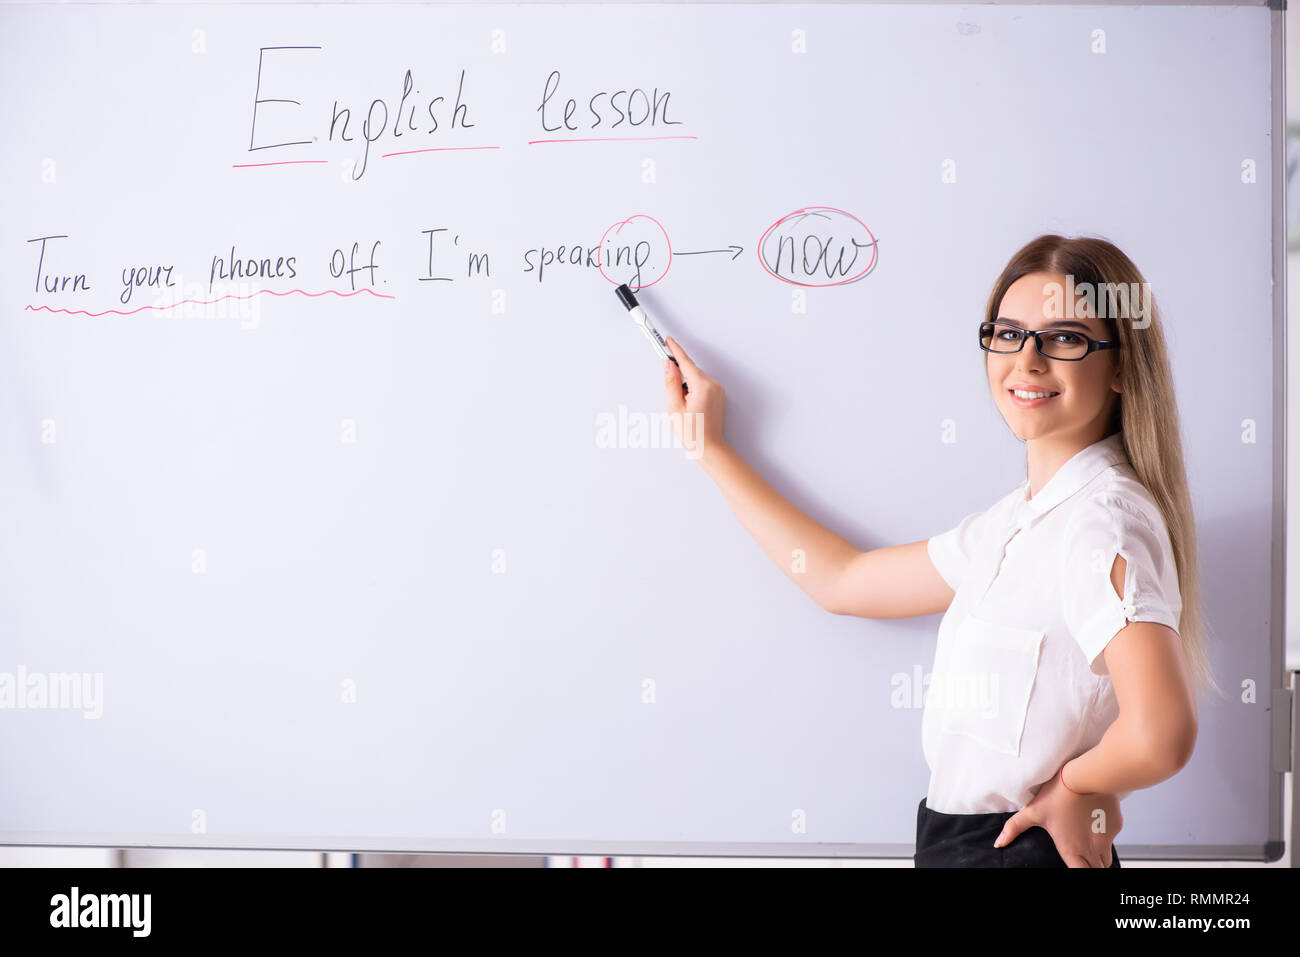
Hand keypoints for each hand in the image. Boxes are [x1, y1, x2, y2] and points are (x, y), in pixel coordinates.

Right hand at [663, 336, 726, 463]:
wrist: (710, 447)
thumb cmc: (693, 432)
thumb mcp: (675, 407)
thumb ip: (671, 382)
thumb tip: (668, 365)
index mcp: (702, 386)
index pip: (685, 362)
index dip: (675, 350)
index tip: (668, 341)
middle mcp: (713, 385)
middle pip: (690, 371)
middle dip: (678, 376)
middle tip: (672, 395)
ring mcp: (718, 390)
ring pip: (695, 378)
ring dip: (685, 385)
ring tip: (683, 407)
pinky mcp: (718, 395)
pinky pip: (702, 385)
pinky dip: (692, 389)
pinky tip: (689, 405)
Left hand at [993, 765, 1122, 867]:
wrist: (1086, 777)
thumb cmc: (1059, 794)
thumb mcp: (1033, 811)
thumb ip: (1014, 828)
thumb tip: (999, 842)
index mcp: (1072, 849)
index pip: (1082, 875)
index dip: (1081, 874)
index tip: (1077, 868)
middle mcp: (1092, 848)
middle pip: (1097, 870)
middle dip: (1091, 868)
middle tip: (1082, 859)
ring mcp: (1106, 838)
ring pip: (1107, 859)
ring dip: (1099, 858)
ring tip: (1088, 847)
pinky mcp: (1116, 826)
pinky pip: (1112, 839)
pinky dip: (1106, 838)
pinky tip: (1096, 826)